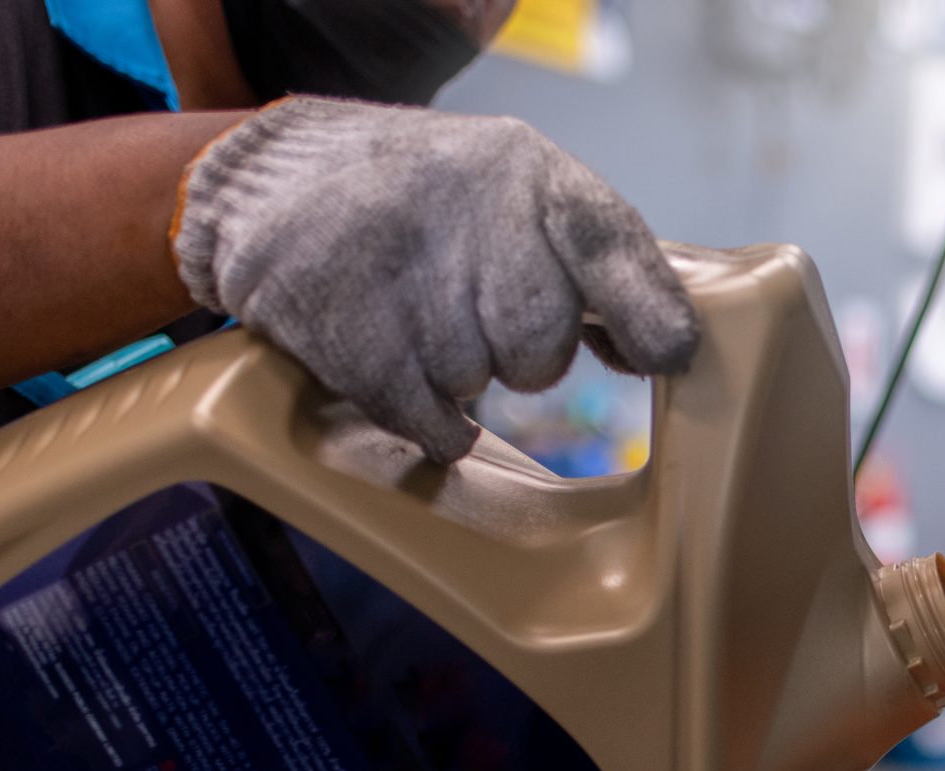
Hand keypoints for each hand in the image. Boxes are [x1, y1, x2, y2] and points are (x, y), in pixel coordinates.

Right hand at [172, 97, 698, 462]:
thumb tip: (668, 352)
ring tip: (416, 308)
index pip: (610, 246)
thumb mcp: (520, 192)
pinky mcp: (351, 336)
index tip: (671, 357)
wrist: (274, 182)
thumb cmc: (431, 202)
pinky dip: (425, 415)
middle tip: (473, 306)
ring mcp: (406, 276)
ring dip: (457, 370)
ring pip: (479, 383)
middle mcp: (472, 214)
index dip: (648, 313)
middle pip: (542, 348)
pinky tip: (397, 358)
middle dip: (517, 351)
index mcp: (531, 175)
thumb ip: (595, 263)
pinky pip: (430, 422)